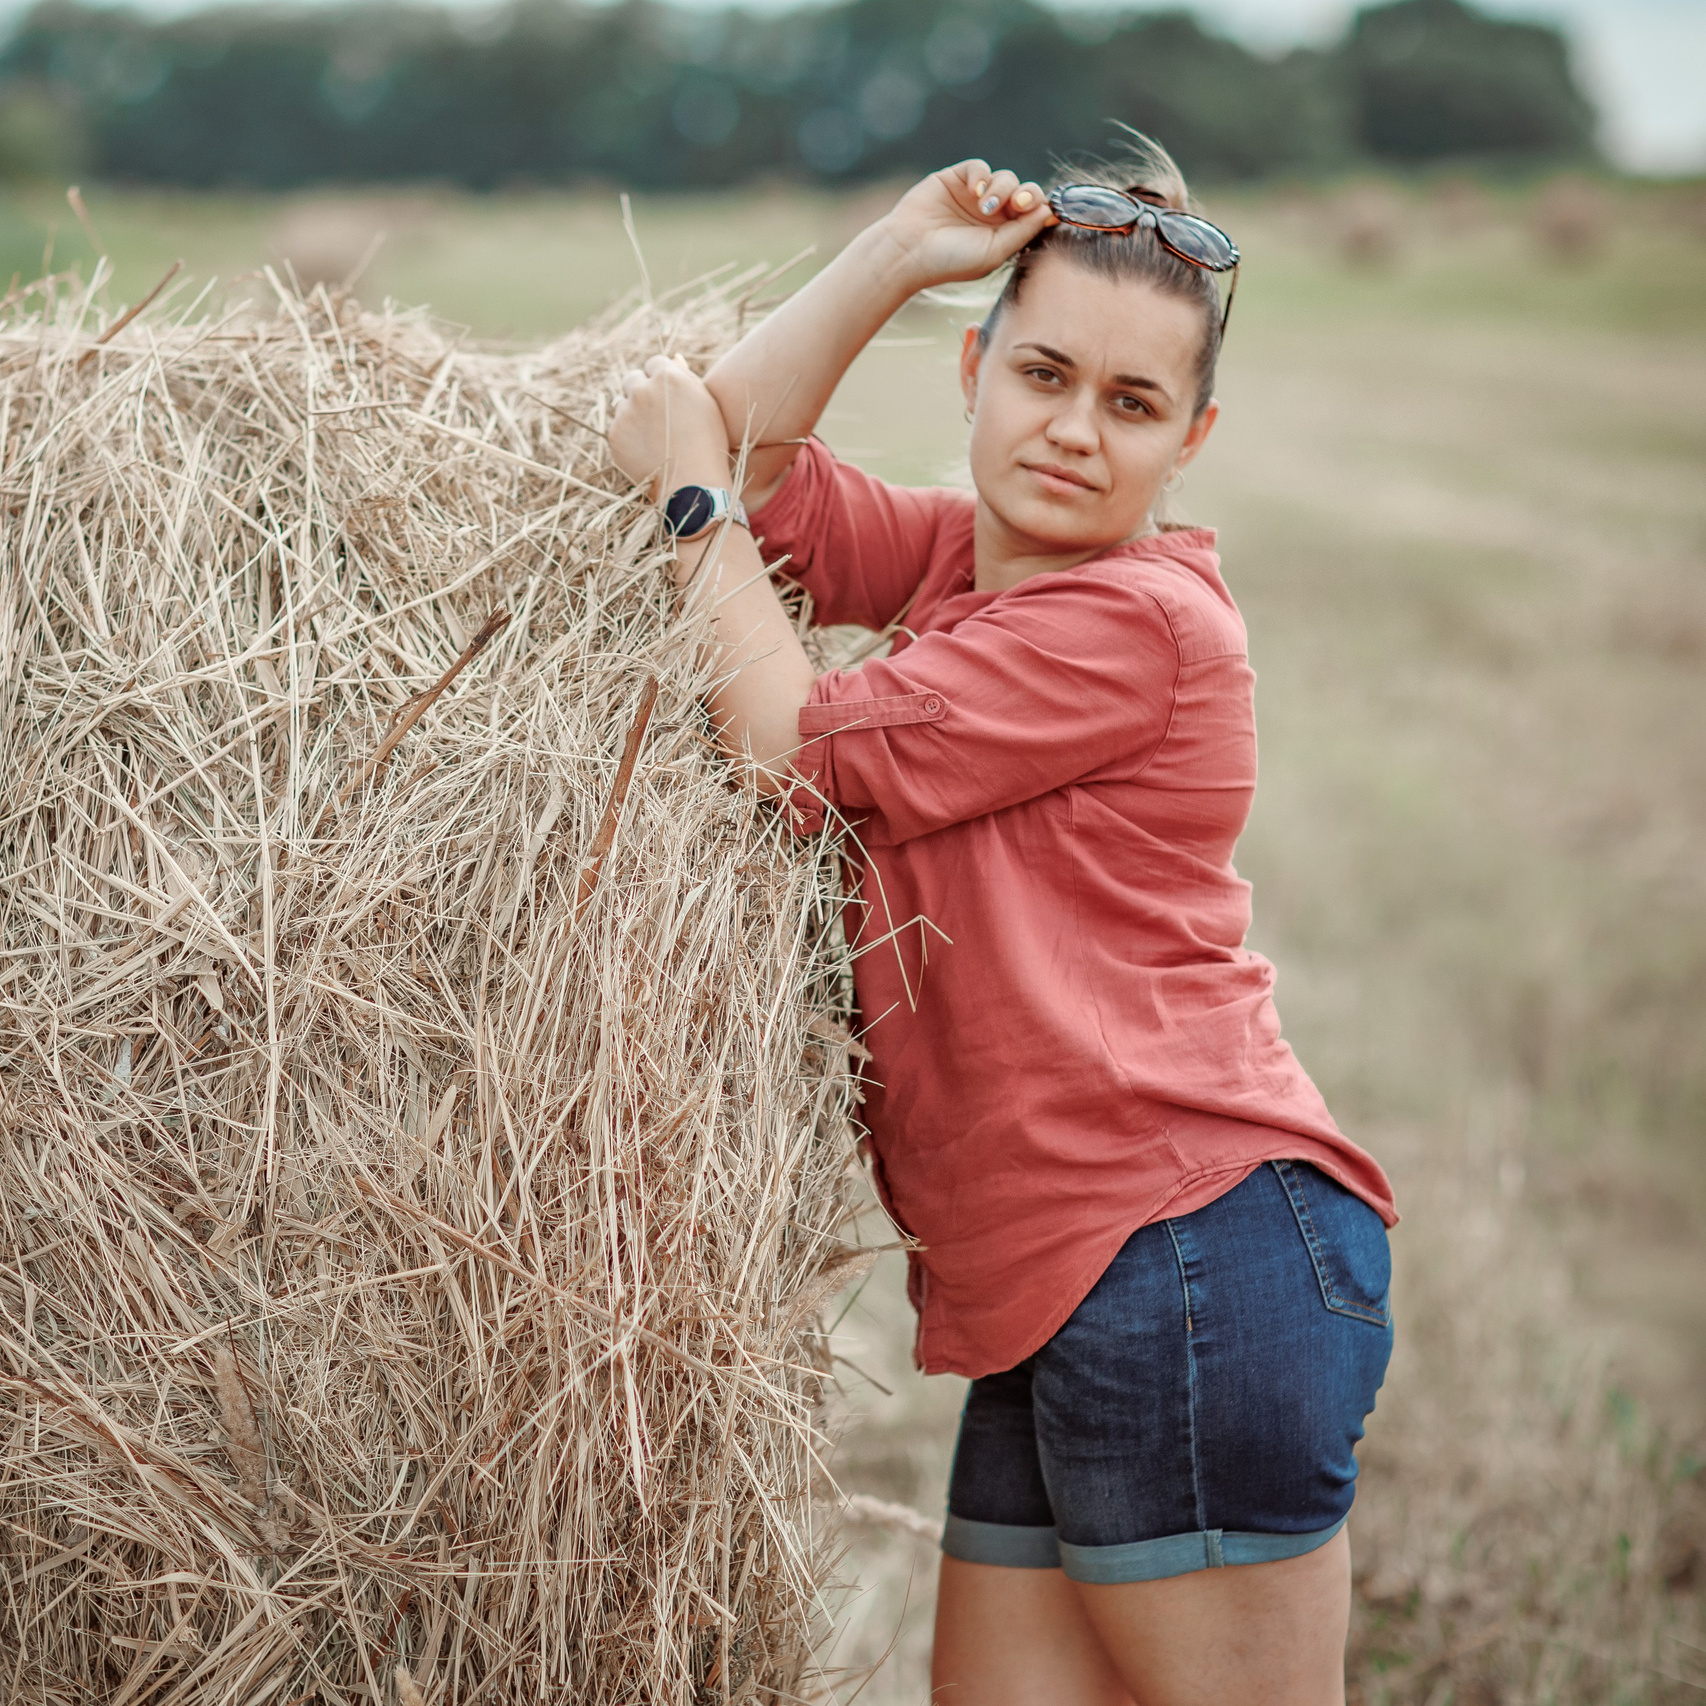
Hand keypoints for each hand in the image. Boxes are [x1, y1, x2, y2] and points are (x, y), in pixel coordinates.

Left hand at [609, 354, 732, 498]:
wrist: (694, 484)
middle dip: (641, 392)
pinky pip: (617, 428)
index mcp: (668, 377)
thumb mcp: (706, 404)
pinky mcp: (615, 435)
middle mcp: (643, 390)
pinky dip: (628, 437)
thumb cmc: (708, 444)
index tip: (668, 398)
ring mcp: (626, 413)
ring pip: (622, 404)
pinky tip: (647, 451)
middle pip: (632, 379)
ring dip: (633, 415)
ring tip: (655, 438)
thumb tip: (673, 358)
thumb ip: (687, 377)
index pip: (653, 364)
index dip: (660, 380)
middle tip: (658, 417)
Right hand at [875, 160, 1054, 292]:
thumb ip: (1023, 231)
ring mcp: (975, 196)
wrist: (909, 251)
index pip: (1033, 214)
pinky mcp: (956, 179)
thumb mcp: (994, 252)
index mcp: (1005, 235)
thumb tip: (1050, 211)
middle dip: (1027, 194)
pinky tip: (974, 191)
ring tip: (985, 206)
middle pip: (1025, 192)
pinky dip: (981, 175)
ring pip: (1006, 178)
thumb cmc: (951, 261)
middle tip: (1019, 203)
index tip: (1039, 211)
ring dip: (1002, 188)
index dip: (1040, 208)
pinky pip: (980, 168)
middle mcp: (993, 215)